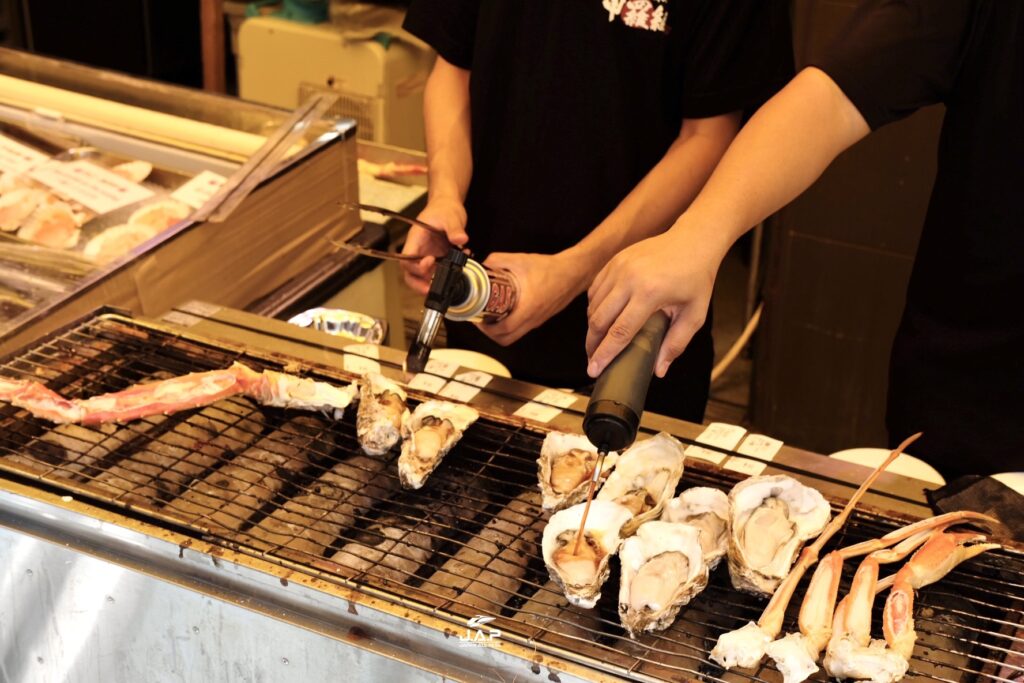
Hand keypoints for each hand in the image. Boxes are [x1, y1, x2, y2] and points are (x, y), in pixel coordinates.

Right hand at [400, 197, 468, 294]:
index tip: (430, 261)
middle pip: (410, 273)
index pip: (406, 259)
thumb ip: (455, 228)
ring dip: (432, 283)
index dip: (415, 266)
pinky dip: (447, 275)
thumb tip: (461, 239)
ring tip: (446, 285)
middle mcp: (419, 251)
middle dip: (417, 284)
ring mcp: (427, 256)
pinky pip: (438, 272)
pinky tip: (460, 270)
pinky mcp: (438, 260)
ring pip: (422, 277)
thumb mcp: (451, 216)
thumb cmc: (444, 209)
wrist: (448, 206)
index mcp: (416, 239)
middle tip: (430, 290)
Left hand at [477, 251, 586, 345]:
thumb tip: (483, 264)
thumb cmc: (550, 269)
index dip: (486, 329)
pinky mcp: (540, 318)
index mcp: (527, 308)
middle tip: (481, 321)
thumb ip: (498, 260)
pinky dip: (510, 325)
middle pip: (507, 339)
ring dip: (500, 331)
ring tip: (491, 318)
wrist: (573, 272)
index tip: (477, 320)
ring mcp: (537, 320)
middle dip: (490, 334)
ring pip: (515, 336)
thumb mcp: (520, 260)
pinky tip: (505, 312)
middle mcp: (532, 319)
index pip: (504, 330)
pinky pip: (522, 328)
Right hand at [585, 227, 727, 377]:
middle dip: (592, 344)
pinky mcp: (614, 260)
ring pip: (593, 305)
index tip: (594, 370)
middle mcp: (629, 279)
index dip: (605, 354)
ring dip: (592, 327)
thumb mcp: (694, 314)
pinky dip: (593, 307)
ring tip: (597, 343)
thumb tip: (658, 371)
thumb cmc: (696, 278)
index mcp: (650, 293)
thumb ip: (676, 344)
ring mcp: (619, 267)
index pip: (620, 332)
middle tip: (592, 361)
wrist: (693, 241)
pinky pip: (595, 290)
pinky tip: (601, 319)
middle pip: (599, 320)